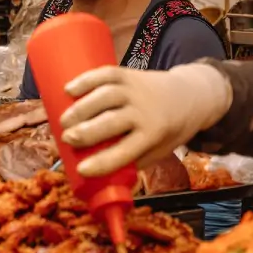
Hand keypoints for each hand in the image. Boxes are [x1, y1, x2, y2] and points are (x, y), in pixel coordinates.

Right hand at [59, 64, 231, 176]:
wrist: (188, 95)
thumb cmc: (167, 130)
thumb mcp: (158, 150)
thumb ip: (131, 161)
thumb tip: (96, 179)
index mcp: (153, 134)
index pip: (126, 151)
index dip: (102, 163)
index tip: (81, 170)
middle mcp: (145, 111)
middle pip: (112, 121)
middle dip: (86, 131)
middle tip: (66, 139)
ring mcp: (136, 90)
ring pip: (106, 96)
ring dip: (81, 108)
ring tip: (63, 120)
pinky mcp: (129, 74)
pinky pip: (105, 74)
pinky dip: (86, 80)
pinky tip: (69, 89)